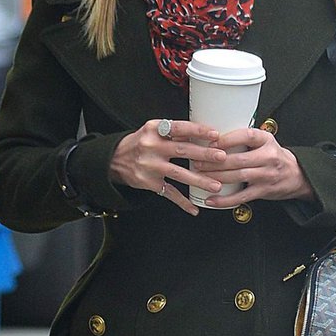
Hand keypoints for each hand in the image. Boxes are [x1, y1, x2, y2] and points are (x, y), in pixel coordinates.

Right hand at [108, 118, 228, 215]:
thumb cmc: (140, 143)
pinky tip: (194, 208)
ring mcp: (150, 166)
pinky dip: (182, 202)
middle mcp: (151, 147)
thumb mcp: (152, 130)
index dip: (197, 131)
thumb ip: (174, 132)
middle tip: (222, 157)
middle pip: (181, 150)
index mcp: (153, 130)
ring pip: (178, 174)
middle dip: (204, 154)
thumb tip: (203, 135)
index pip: (179, 127)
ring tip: (215, 185)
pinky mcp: (148, 182)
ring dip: (198, 180)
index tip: (215, 135)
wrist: (114, 160)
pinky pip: (169, 193)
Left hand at [202, 126, 313, 205]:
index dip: (227, 139)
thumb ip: (244, 139)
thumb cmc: (273, 156)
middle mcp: (268, 156)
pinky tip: (211, 199)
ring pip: (238, 176)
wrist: (297, 175)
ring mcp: (267, 175)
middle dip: (214, 162)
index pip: (247, 136)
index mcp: (266, 140)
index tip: (210, 142)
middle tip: (197, 161)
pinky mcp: (264, 191)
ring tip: (200, 176)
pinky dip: (224, 200)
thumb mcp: (264, 142)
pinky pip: (241, 196)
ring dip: (216, 177)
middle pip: (238, 159)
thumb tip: (212, 135)